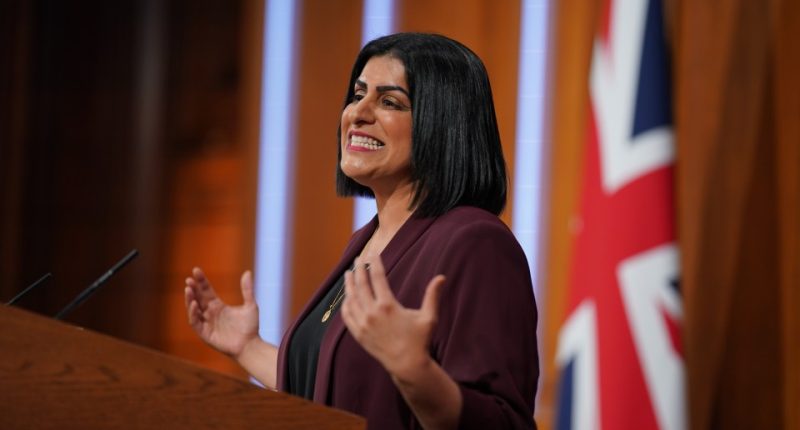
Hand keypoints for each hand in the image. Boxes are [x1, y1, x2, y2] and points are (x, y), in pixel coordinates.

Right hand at [184, 267, 259, 358]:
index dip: (201, 281)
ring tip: (188, 289)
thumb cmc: (250, 327)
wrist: (250, 345)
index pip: (206, 291)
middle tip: (189, 279)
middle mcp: (210, 313)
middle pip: (198, 298)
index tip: (196, 270)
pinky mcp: (205, 334)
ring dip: (190, 299)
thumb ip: (247, 289)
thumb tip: (247, 272)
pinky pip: (195, 322)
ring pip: (193, 309)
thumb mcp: (250, 305)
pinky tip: (194, 304)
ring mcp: (207, 323)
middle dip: (193, 289)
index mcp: (218, 306)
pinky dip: (193, 313)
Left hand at [341, 256, 445, 379]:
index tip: (373, 254)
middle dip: (358, 269)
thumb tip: (441, 277)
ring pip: (351, 299)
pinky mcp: (359, 335)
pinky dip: (345, 304)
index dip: (374, 263)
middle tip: (358, 259)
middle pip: (361, 285)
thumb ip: (432, 296)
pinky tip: (347, 297)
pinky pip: (347, 316)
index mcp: (388, 306)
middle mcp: (372, 313)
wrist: (407, 365)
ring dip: (349, 284)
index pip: (377, 277)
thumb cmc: (420, 340)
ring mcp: (363, 324)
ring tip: (348, 273)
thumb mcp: (429, 317)